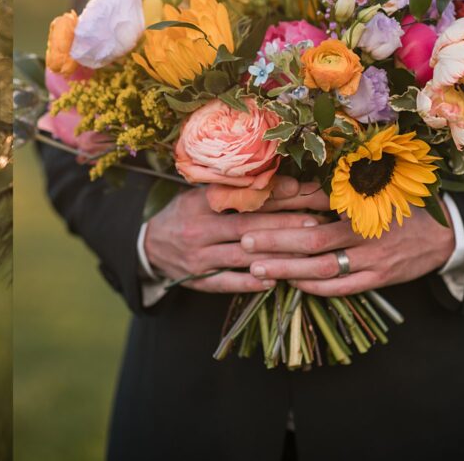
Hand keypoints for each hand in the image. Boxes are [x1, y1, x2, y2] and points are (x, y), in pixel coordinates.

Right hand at [144, 178, 322, 292]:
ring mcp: (198, 258)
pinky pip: (227, 282)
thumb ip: (227, 191)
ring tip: (304, 252)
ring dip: (274, 254)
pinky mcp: (199, 280)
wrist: (149, 247)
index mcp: (198, 205)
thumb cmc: (184, 216)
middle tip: (313, 222)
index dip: (269, 194)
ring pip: (241, 256)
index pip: (238, 198)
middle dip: (282, 225)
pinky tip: (273, 281)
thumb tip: (272, 181)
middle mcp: (197, 230)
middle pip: (245, 227)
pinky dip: (250, 282)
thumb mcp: (196, 197)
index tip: (298, 189)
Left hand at [242, 190, 455, 295]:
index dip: (284, 204)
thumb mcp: (371, 187)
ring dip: (288, 268)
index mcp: (361, 201)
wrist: (444, 234)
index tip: (254, 205)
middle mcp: (365, 230)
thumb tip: (289, 184)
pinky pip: (343, 288)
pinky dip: (315, 287)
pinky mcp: (380, 279)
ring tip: (257, 268)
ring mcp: (373, 257)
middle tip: (245, 240)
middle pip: (312, 239)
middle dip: (276, 241)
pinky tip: (292, 283)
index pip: (314, 201)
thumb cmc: (396, 205)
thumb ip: (333, 189)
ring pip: (323, 267)